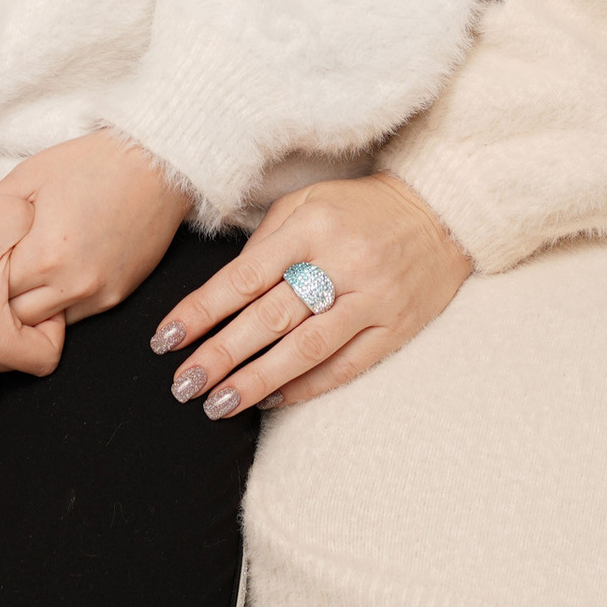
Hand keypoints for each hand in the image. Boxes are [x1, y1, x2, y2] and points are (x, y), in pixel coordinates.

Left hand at [2, 131, 188, 328]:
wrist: (154, 164)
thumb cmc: (90, 164)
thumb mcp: (29, 176)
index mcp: (45, 254)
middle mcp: (72, 284)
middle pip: (15, 318)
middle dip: (0, 301)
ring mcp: (97, 295)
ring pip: (45, 325)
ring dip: (30, 307)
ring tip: (24, 275)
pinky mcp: (115, 297)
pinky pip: (74, 317)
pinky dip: (57, 304)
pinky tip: (52, 276)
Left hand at [151, 176, 472, 420]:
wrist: (440, 212)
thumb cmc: (358, 208)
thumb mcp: (308, 202)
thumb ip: (266, 242)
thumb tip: (223, 292)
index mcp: (312, 225)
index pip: (245, 276)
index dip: (201, 311)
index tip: (166, 339)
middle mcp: (342, 262)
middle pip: (271, 317)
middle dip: (221, 355)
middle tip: (183, 385)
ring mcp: (373, 298)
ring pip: (306, 349)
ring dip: (258, 381)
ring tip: (218, 404)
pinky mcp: (397, 327)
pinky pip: (345, 365)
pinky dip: (306, 387)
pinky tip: (271, 401)